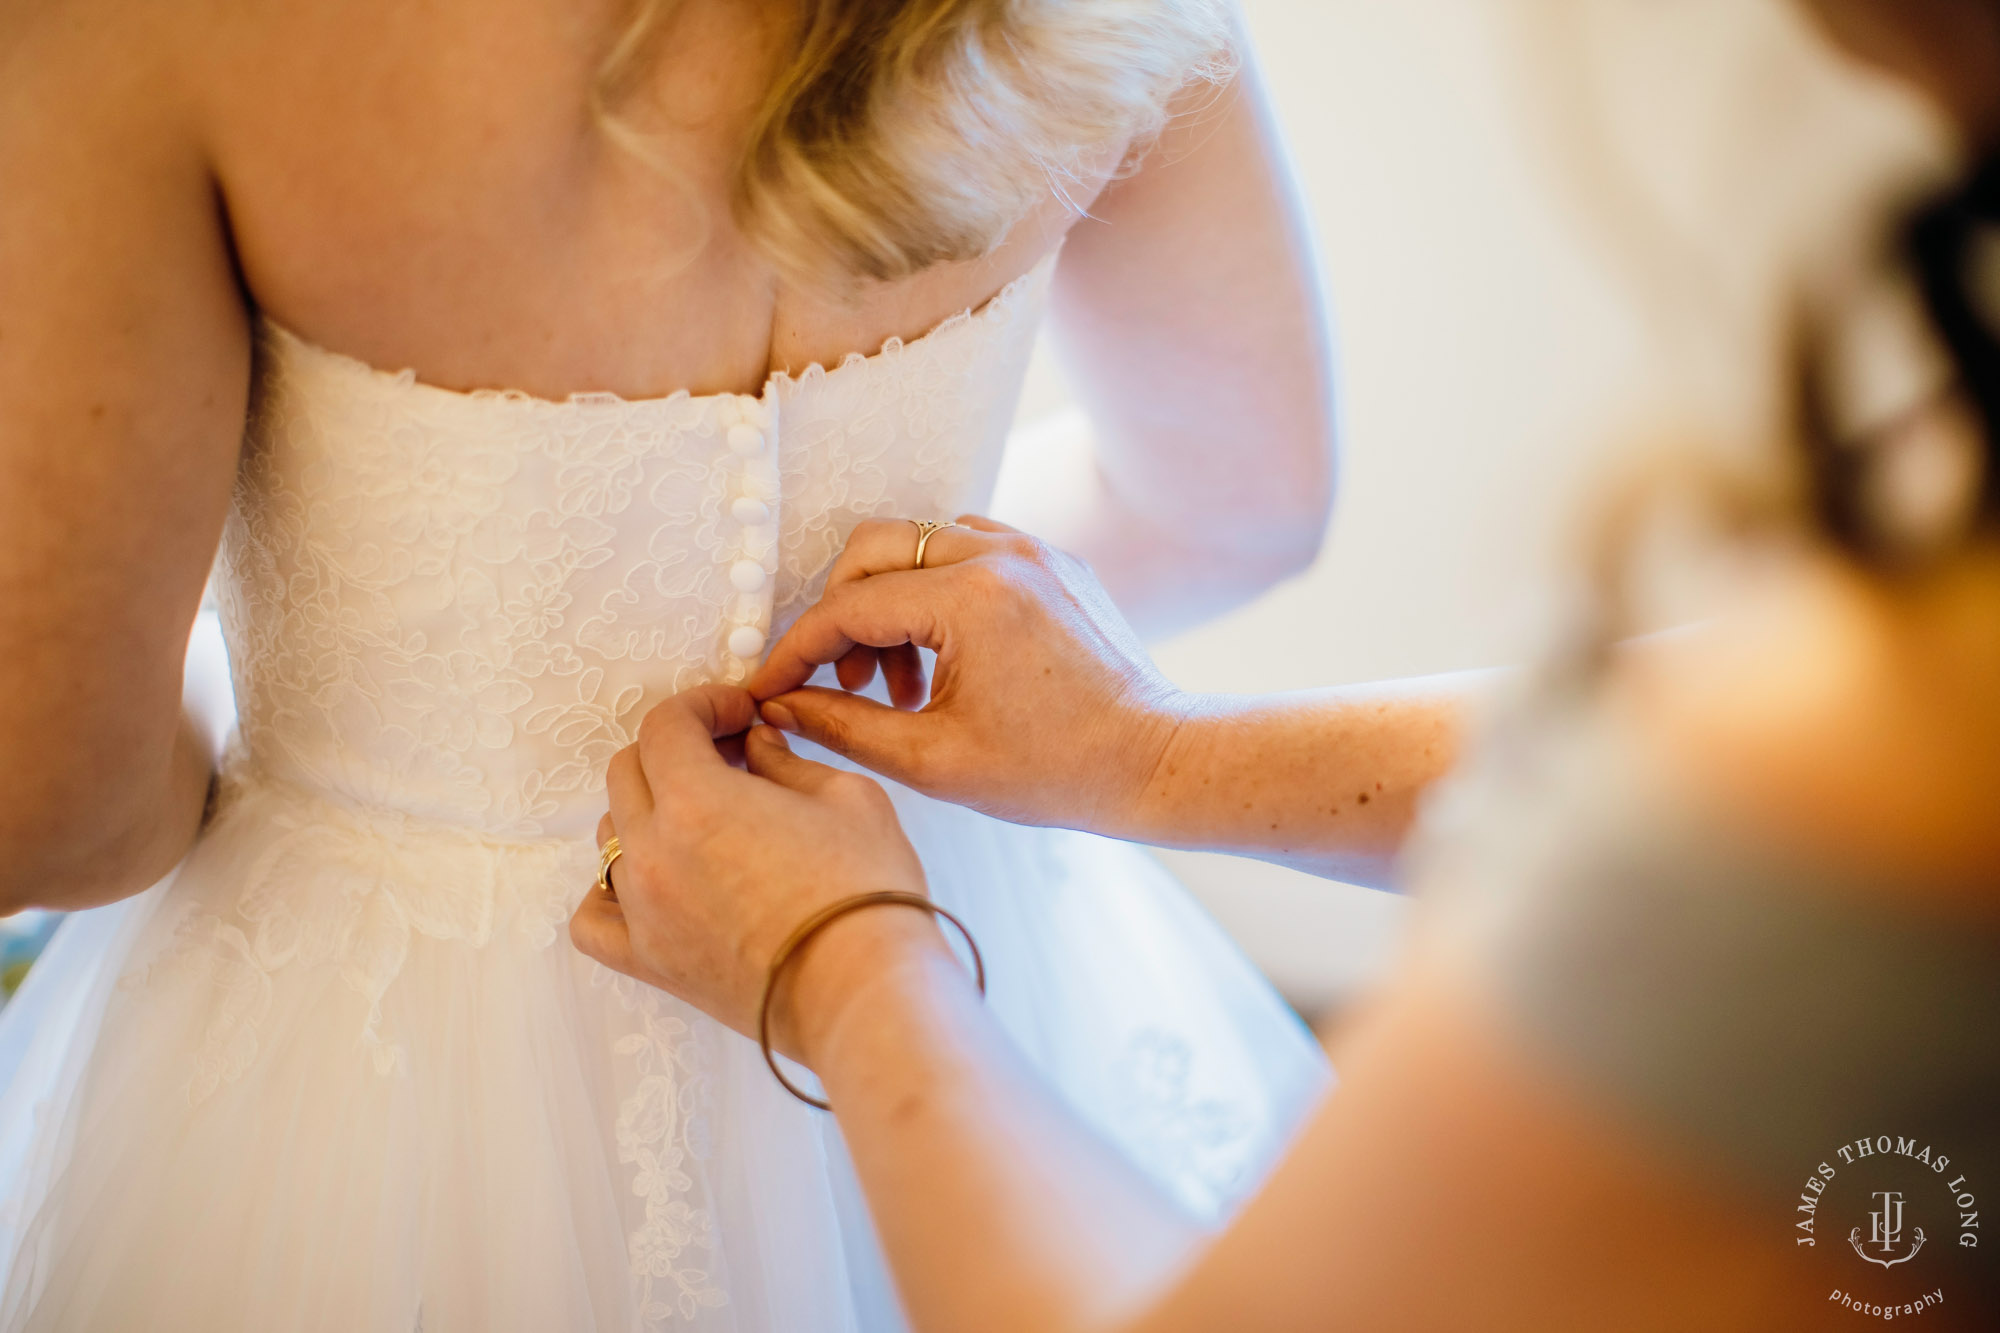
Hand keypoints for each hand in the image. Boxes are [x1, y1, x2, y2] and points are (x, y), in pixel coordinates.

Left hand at [568, 684, 949, 1059]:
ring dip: (649, 810)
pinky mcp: (651, 962)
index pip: (666, 724)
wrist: (865, 993)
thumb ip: (787, 761)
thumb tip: (757, 746)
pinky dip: (608, 891)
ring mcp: (644, 910)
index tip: (738, 714)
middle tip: (729, 757)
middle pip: (630, 772)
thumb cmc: (866, 893)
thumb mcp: (847, 797)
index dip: (704, 705)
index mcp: (696, 800)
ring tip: (703, 820)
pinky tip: (650, 881)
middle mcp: (653, 852)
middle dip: (676, 749)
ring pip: (610, 835)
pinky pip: (594, 918)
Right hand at [747, 516, 1186, 838]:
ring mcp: (1032, 549)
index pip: (849, 607)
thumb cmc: (1055, 771)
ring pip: (919, 544)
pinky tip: (945, 660)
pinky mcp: (1052, 561)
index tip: (767, 687)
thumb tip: (780, 706)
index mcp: (971, 598)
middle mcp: (1000, 554)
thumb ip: (844, 726)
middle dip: (841, 613)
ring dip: (891, 603)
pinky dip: (936, 593)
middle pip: (874, 549)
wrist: (1156, 761)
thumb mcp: (935, 760)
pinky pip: (967, 550)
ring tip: (903, 687)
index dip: (796, 650)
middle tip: (845, 684)